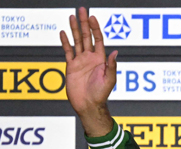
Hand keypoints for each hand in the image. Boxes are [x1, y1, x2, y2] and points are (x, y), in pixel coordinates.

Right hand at [59, 7, 116, 136]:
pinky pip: (68, 51)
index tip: (92, 17)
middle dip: (84, 23)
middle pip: (87, 37)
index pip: (98, 40)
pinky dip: (65, 42)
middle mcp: (91, 58)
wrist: (88, 105)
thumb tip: (115, 52)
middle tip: (81, 10)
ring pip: (77, 41)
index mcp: (101, 60)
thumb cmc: (101, 94)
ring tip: (72, 17)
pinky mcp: (71, 66)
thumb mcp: (109, 80)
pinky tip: (64, 33)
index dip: (95, 28)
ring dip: (75, 29)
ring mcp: (81, 61)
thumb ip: (111, 66)